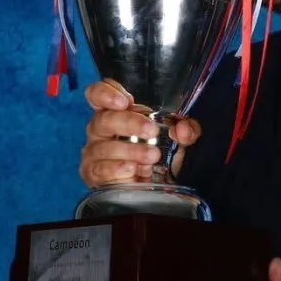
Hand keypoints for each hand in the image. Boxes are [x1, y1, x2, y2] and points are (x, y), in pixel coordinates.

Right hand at [79, 79, 201, 187]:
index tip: (125, 102)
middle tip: (151, 130)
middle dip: (129, 123)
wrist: (154, 187)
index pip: (98, 94)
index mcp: (116, 112)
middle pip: (104, 119)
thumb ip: (187, 131)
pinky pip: (101, 169)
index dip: (106, 93)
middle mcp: (101, 129)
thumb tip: (183, 128)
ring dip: (131, 150)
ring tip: (152, 156)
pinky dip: (118, 169)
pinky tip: (133, 169)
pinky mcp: (93, 173)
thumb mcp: (179, 141)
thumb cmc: (159, 155)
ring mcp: (94, 151)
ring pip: (104, 147)